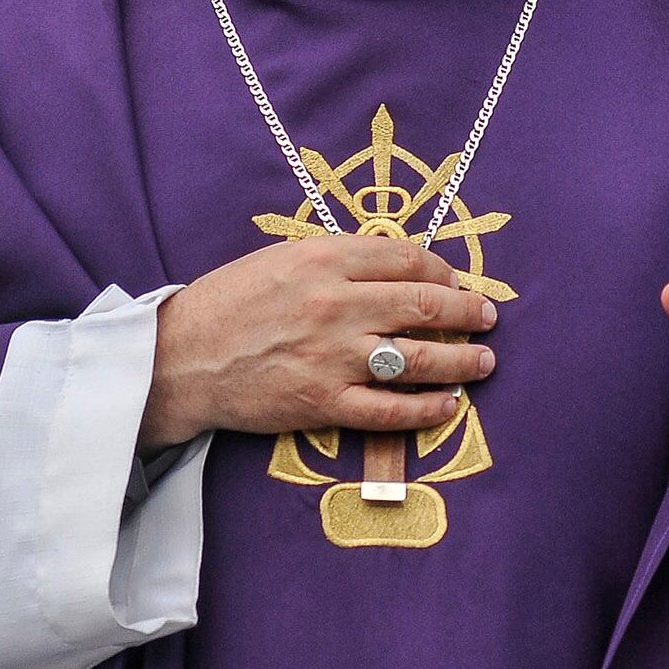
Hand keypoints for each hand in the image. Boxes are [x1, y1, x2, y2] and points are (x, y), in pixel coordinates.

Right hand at [141, 234, 495, 450]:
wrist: (181, 358)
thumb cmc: (229, 302)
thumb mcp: (281, 258)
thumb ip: (339, 259)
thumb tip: (397, 265)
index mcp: (325, 260)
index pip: (408, 259)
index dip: (444, 269)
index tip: (455, 280)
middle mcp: (336, 305)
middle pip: (426, 304)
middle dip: (469, 312)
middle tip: (487, 317)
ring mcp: (333, 357)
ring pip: (420, 359)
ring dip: (462, 361)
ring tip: (483, 362)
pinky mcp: (324, 404)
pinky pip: (391, 410)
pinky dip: (427, 409)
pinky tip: (447, 405)